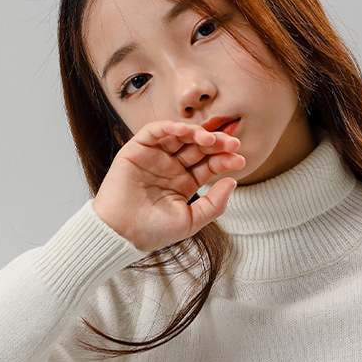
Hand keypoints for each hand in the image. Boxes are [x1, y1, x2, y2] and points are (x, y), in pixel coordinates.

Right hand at [92, 120, 245, 252]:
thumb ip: (214, 204)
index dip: (224, 159)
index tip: (240, 160)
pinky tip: (184, 130)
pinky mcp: (136, 150)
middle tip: (232, 143)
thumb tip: (233, 181)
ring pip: (179, 136)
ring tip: (210, 139)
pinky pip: (154, 132)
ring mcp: (154, 157)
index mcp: (184, 182)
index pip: (209, 164)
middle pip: (197, 147)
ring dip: (196, 133)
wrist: (121, 235)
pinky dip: (168, 126)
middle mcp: (171, 167)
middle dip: (216, 143)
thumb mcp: (191, 220)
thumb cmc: (153, 231)